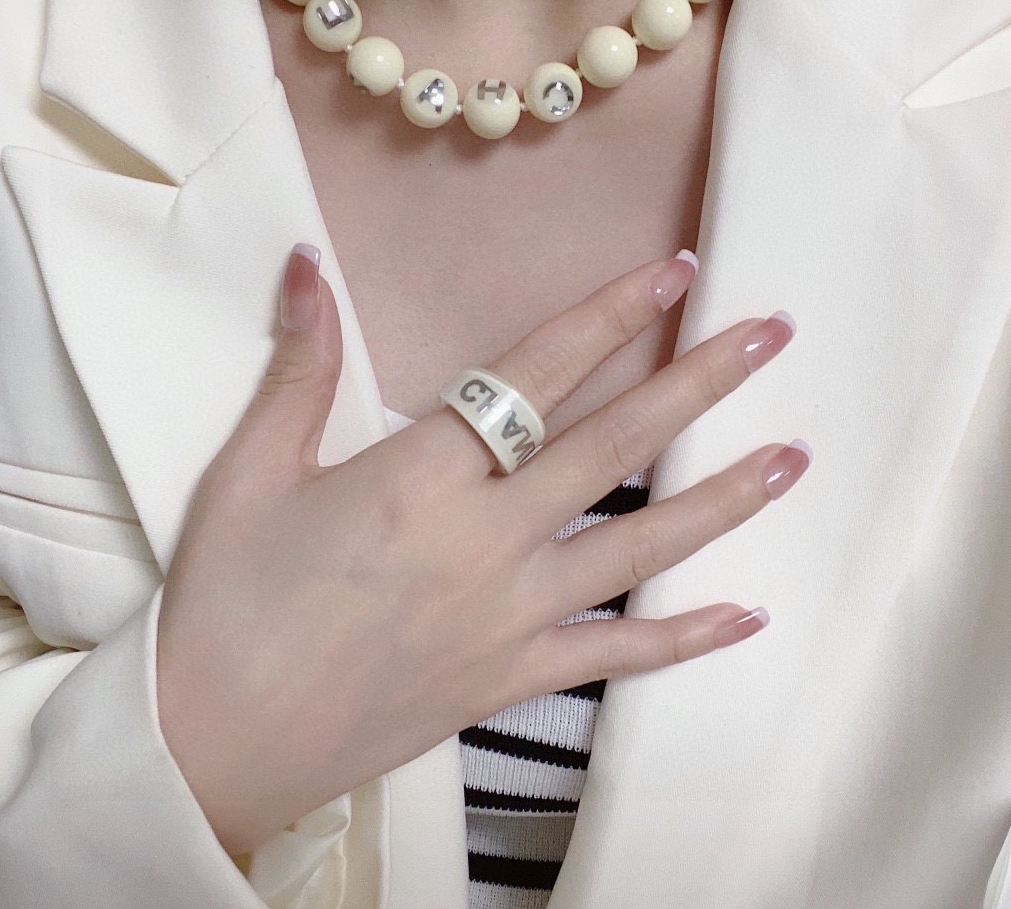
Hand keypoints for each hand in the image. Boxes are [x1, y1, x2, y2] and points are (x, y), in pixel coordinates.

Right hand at [156, 243, 807, 855]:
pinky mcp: (510, 678)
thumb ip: (299, 367)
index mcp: (420, 478)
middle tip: (772, 335)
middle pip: (615, 445)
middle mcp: (485, 540)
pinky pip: (616, 655)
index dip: (610, 316)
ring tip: (792, 457)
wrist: (218, 745)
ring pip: (639, 544)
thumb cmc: (228, 602)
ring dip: (722, 497)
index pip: (537, 375)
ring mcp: (510, 616)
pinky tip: (746, 617)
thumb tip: (307, 265)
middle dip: (699, 382)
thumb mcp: (250, 474)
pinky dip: (684, 638)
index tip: (675, 274)